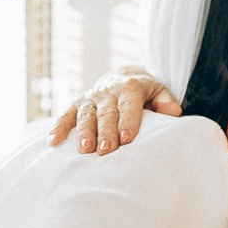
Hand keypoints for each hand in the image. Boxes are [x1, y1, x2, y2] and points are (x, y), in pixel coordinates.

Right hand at [46, 65, 177, 153]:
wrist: (122, 77)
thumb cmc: (144, 92)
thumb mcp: (158, 90)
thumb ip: (165, 100)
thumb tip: (173, 112)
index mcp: (128, 87)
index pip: (128, 105)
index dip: (127, 121)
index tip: (126, 139)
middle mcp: (107, 91)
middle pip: (106, 113)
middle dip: (105, 131)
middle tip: (106, 150)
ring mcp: (90, 98)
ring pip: (86, 115)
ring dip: (84, 132)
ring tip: (85, 150)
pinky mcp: (76, 104)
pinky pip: (65, 115)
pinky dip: (58, 128)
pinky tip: (53, 142)